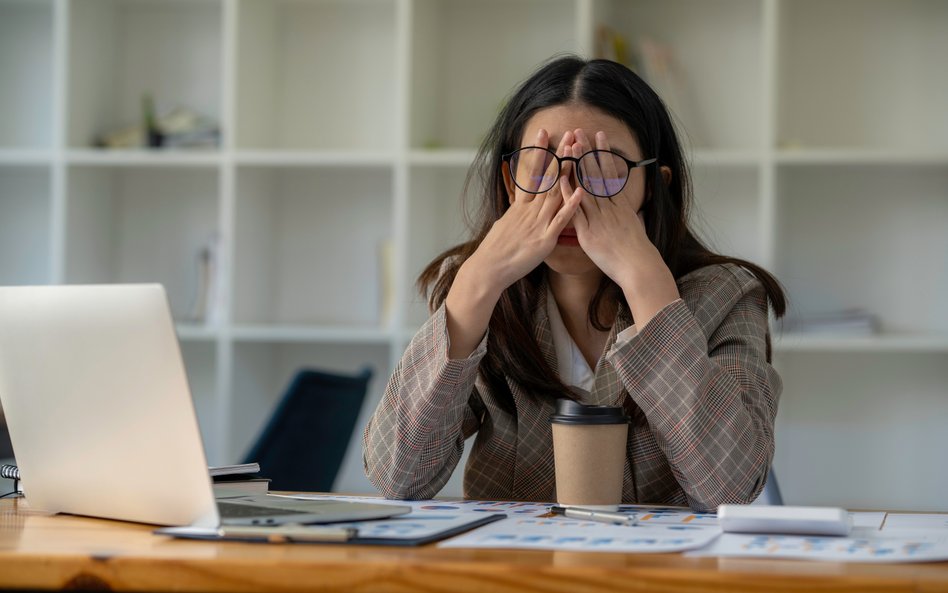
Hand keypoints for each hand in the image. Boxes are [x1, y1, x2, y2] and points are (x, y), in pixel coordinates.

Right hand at [466, 128, 582, 292]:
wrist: (488, 269)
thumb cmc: (496, 250)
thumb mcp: (505, 224)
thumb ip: (516, 213)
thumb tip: (518, 206)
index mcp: (520, 206)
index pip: (531, 172)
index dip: (538, 151)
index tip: (543, 133)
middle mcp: (529, 210)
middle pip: (547, 177)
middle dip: (559, 154)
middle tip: (568, 134)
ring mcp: (538, 223)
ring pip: (555, 192)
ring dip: (568, 172)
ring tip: (578, 152)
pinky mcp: (544, 239)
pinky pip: (560, 220)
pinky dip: (571, 205)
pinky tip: (580, 191)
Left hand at [562, 129, 678, 325]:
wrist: (638, 267)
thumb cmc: (638, 251)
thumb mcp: (635, 226)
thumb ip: (628, 214)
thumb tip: (629, 207)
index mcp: (620, 205)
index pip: (610, 173)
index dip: (603, 154)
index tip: (599, 137)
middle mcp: (609, 207)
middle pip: (596, 174)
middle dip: (587, 152)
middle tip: (580, 132)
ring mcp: (598, 218)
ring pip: (586, 186)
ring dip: (577, 165)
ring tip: (570, 146)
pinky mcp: (588, 232)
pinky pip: (576, 210)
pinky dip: (568, 195)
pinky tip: (561, 179)